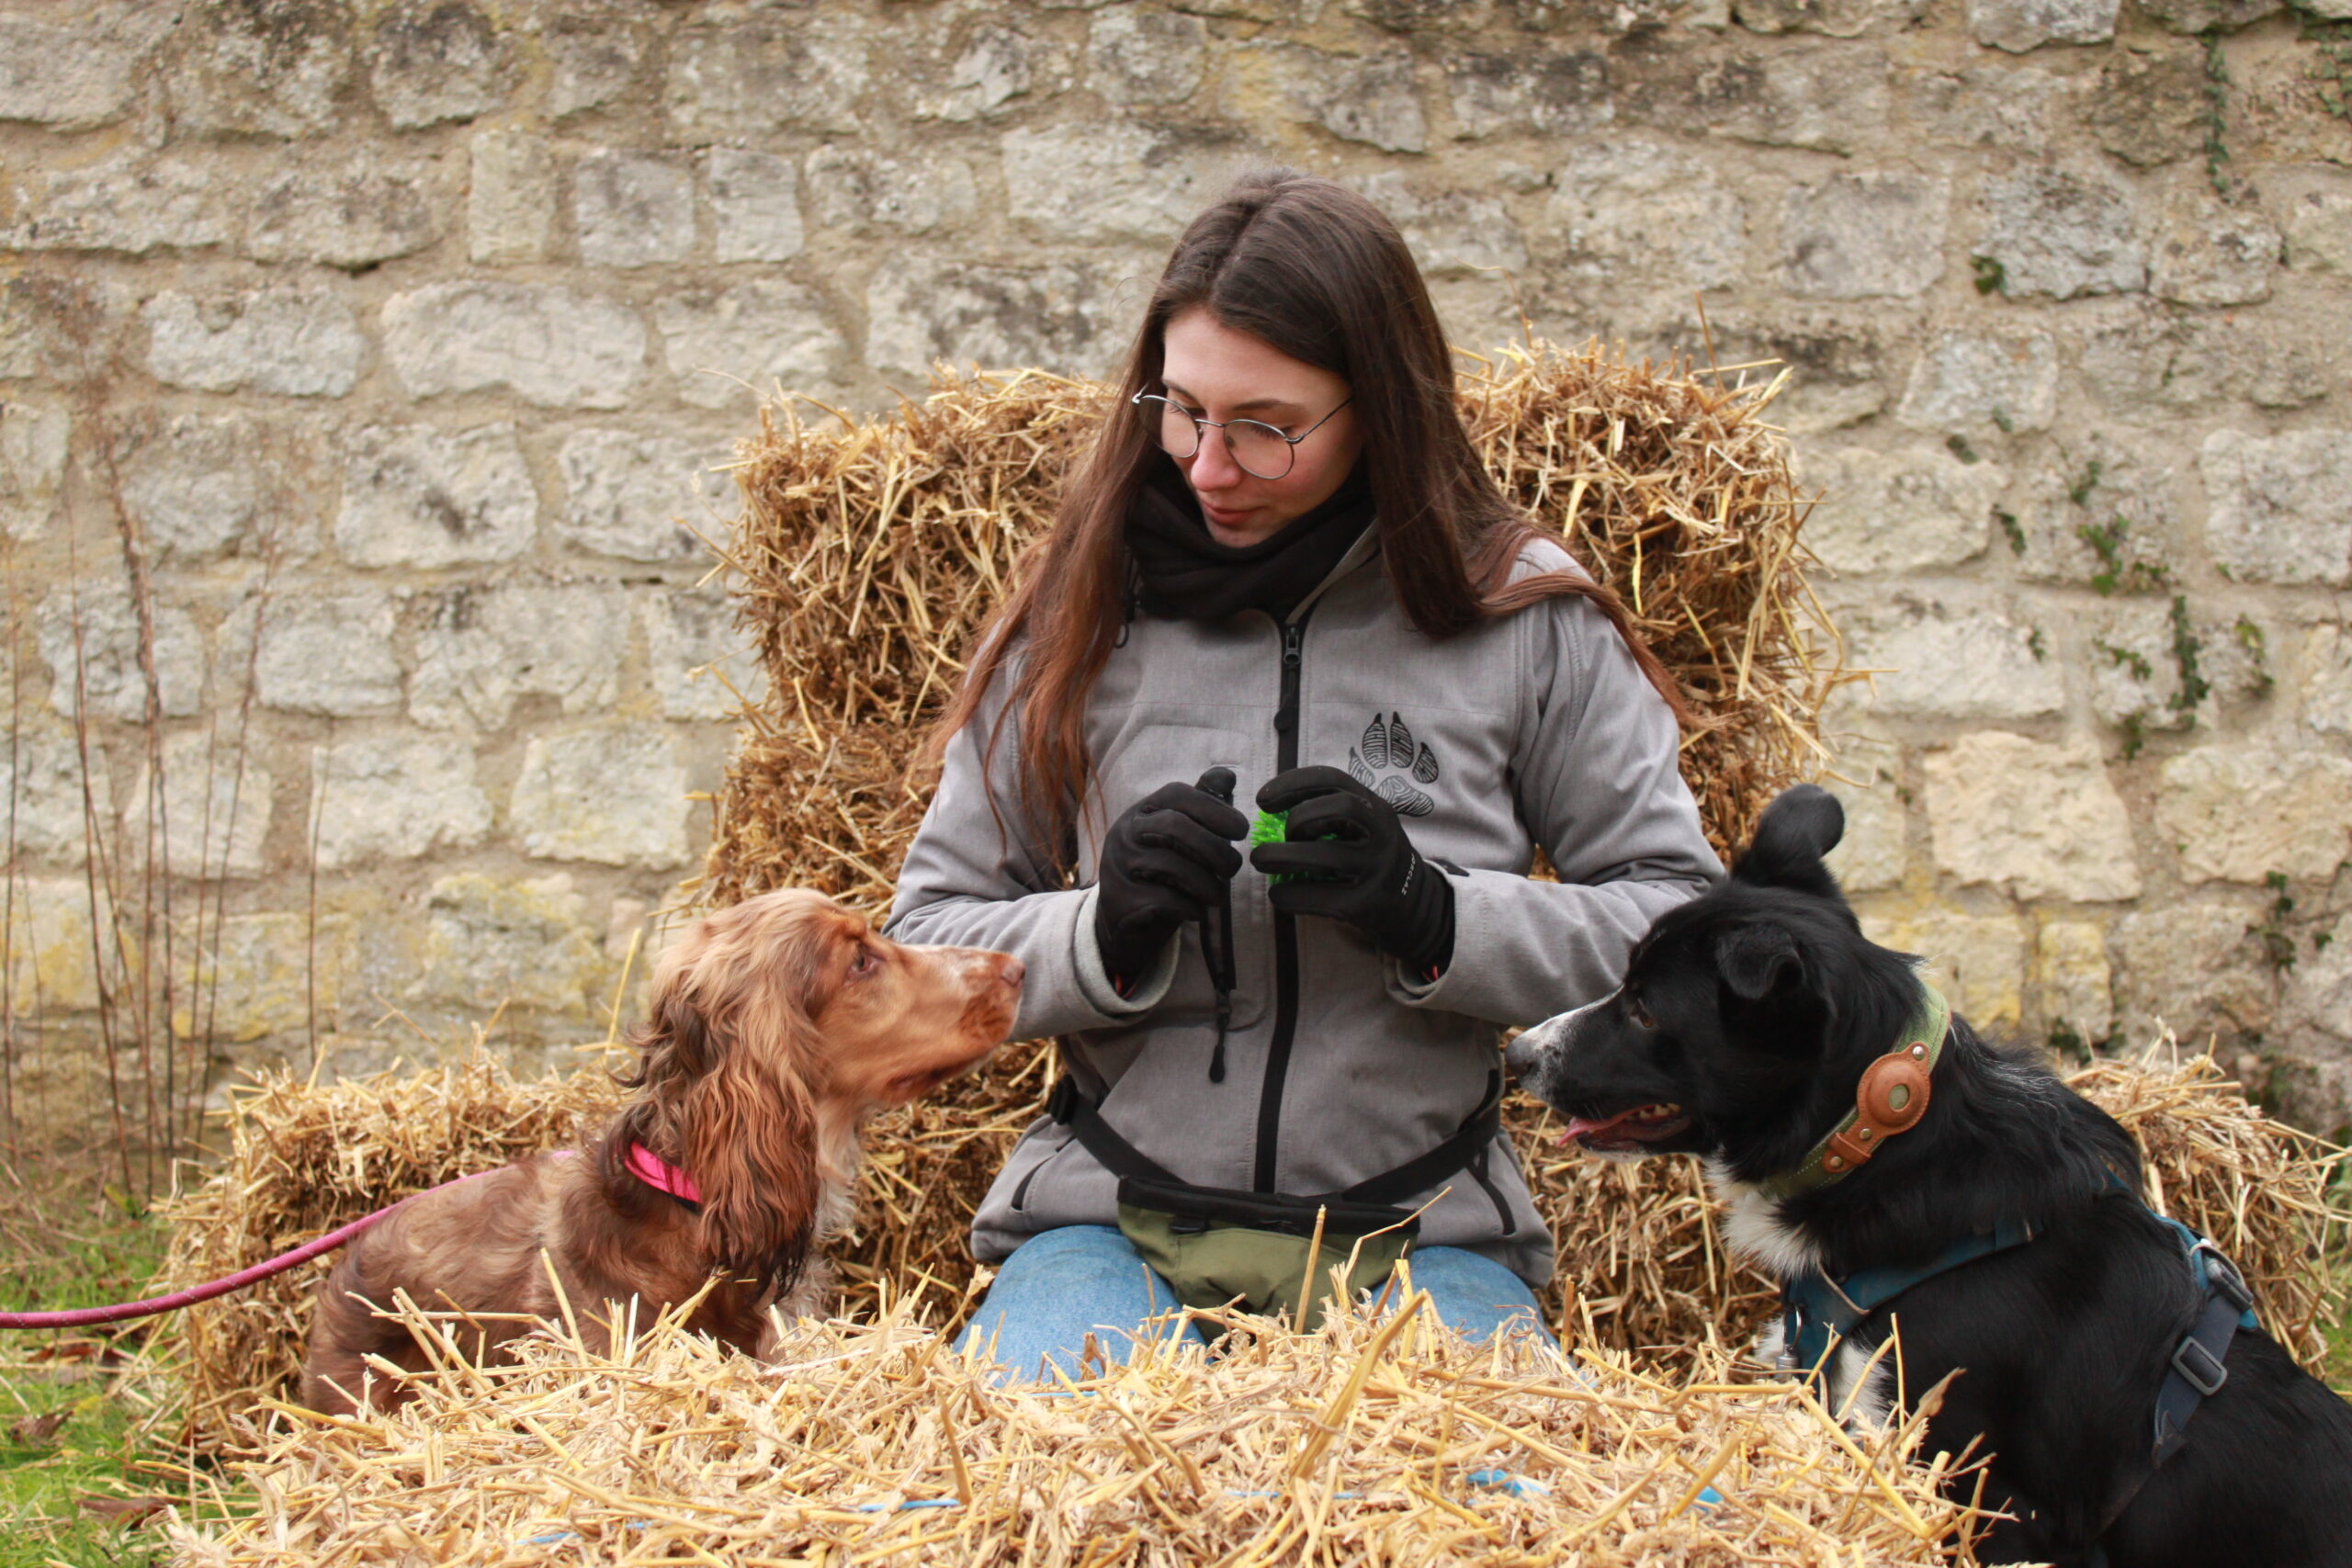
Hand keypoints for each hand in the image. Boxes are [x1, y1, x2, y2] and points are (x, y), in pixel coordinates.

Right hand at [1093, 768, 1247, 991]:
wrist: (1125, 920)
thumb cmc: (1161, 872)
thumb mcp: (1179, 837)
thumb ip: (1202, 807)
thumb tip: (1227, 776)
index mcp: (1143, 810)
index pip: (1178, 793)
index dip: (1214, 808)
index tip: (1242, 830)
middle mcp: (1125, 832)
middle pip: (1174, 826)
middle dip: (1214, 848)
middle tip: (1233, 868)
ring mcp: (1118, 865)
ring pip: (1171, 865)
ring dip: (1207, 884)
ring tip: (1218, 896)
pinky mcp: (1121, 899)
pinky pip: (1165, 899)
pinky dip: (1191, 907)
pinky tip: (1197, 911)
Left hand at [1250, 765, 1454, 972]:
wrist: (1412, 905)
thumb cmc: (1371, 858)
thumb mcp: (1363, 827)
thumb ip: (1329, 813)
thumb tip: (1271, 809)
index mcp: (1376, 807)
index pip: (1334, 780)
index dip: (1293, 783)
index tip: (1262, 799)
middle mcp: (1383, 834)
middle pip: (1339, 808)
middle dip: (1299, 818)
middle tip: (1281, 835)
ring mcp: (1378, 870)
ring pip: (1326, 857)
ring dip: (1282, 857)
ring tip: (1261, 860)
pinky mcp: (1366, 904)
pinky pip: (1320, 897)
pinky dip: (1289, 895)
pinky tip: (1277, 893)